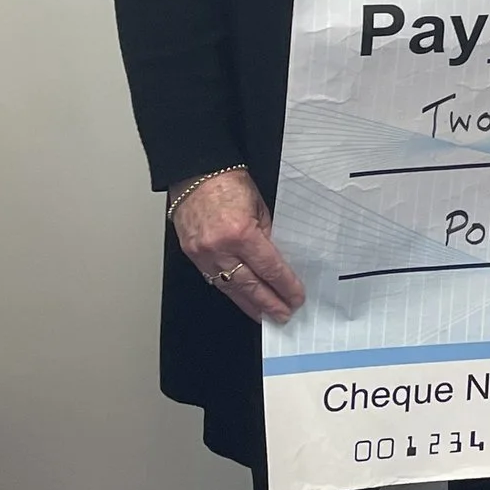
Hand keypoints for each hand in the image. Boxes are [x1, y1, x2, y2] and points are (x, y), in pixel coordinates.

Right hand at [170, 170, 304, 323]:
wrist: (197, 174)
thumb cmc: (228, 184)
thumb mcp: (260, 207)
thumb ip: (267, 235)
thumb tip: (276, 261)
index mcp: (240, 232)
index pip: (268, 268)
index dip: (284, 286)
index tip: (296, 297)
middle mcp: (219, 248)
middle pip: (248, 285)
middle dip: (268, 303)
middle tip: (283, 315)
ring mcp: (203, 254)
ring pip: (229, 288)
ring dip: (249, 304)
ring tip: (265, 315)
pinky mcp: (193, 256)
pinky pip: (214, 280)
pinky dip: (230, 292)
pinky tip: (242, 299)